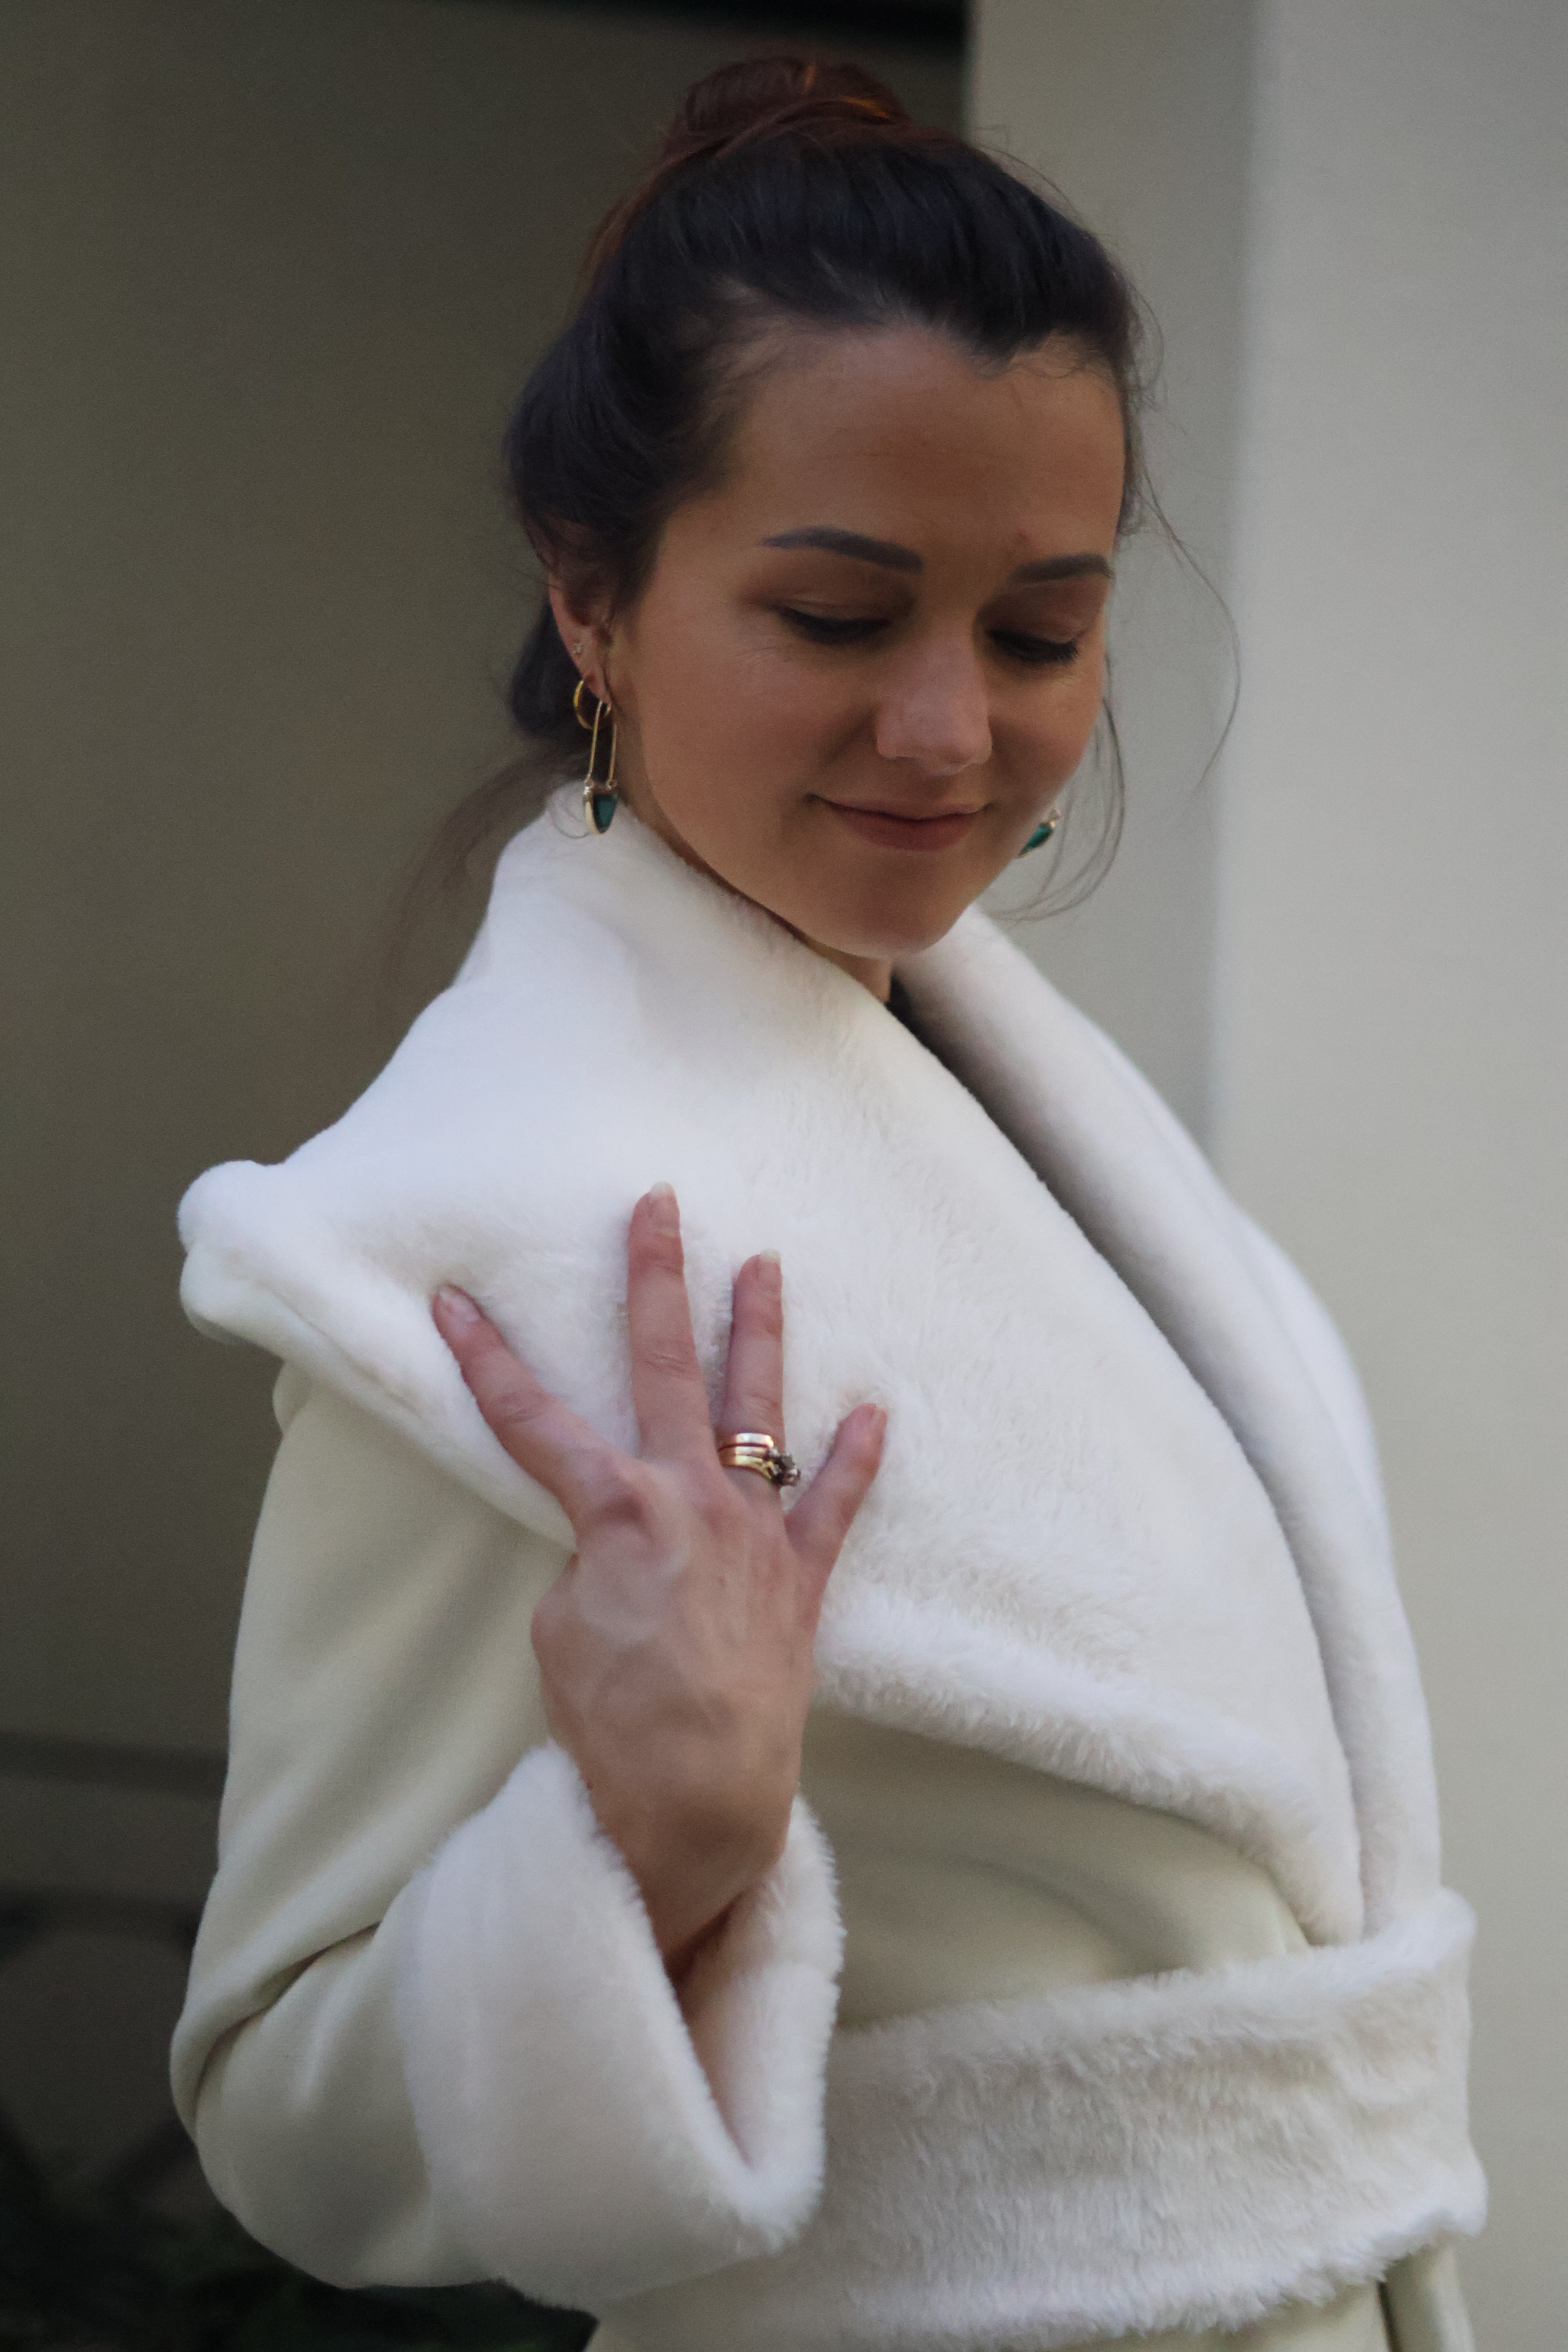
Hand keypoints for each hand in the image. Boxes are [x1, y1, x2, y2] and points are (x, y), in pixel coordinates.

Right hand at [432, 1184, 884, 1978]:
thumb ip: (591, 1561)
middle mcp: (689, 1497)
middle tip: (659, 1206)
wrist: (699, 1794)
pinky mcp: (799, 1576)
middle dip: (655, 1279)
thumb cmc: (613, 1721)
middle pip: (663, 1365)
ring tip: (765, 1265)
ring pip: (758, 1408)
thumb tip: (618, 1545)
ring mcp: (753, 1530)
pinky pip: (834, 1504)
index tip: (454, 1300)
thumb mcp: (563, 1628)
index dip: (485, 1359)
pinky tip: (872, 1412)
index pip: (528, 1419)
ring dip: (758, 1332)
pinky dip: (855, 1459)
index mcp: (614, 1508)